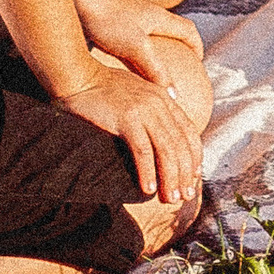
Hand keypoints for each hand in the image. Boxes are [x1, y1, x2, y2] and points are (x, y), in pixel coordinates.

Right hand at [59, 50, 203, 202]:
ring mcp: (144, 109)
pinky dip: (147, 171)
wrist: (79, 75)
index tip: (193, 178)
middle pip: (180, 144)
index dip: (194, 157)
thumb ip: (153, 109)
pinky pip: (142, 150)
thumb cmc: (103, 89)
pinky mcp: (127, 118)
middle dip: (184, 174)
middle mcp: (159, 102)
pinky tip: (148, 189)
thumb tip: (162, 135)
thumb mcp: (136, 94)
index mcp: (163, 97)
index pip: (188, 131)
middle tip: (184, 197)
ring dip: (170, 177)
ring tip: (169, 198)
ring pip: (166, 150)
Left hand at [108, 0, 204, 88]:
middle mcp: (147, 9)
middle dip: (178, 44)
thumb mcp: (136, 48)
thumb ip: (155, 70)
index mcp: (159, 16)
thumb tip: (174, 93)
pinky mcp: (113, 11)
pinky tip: (120, 53)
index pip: (188, 29)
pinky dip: (134, 41)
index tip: (197, 62)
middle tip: (176, 63)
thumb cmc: (109, 20)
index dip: (196, 46)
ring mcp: (130, 8)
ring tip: (148, 62)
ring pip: (150, 27)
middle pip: (171, 26)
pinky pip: (131, 27)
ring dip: (155, 42)